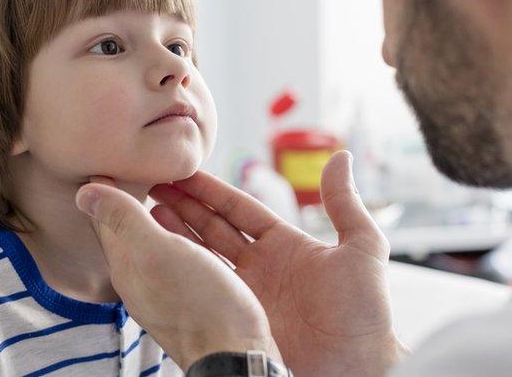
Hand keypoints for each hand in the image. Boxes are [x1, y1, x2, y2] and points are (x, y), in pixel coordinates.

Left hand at [75, 177, 279, 371]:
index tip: (106, 159)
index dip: (106, 189)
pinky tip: (199, 223)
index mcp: (129, 268)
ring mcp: (177, 288)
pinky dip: (190, 228)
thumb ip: (122, 220)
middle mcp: (148, 279)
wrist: (239, 355)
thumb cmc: (198, 304)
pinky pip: (191, 250)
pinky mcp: (206, 294)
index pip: (108, 222)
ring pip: (165, 239)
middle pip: (135, 230)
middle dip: (134, 198)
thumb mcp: (155, 253)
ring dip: (166, 209)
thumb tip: (83, 192)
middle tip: (134, 164)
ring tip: (166, 182)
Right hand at [150, 151, 407, 375]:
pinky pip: (203, 290)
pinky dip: (180, 270)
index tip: (184, 171)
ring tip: (145, 211)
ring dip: (174, 233)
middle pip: (212, 228)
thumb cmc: (366, 315)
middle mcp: (259, 267)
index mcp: (285, 246)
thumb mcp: (362, 250)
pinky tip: (159, 254)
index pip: (238, 209)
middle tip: (153, 183)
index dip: (210, 190)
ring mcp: (244, 294)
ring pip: (200, 256)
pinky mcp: (235, 319)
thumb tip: (339, 157)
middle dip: (182, 205)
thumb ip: (345, 204)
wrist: (359, 370)